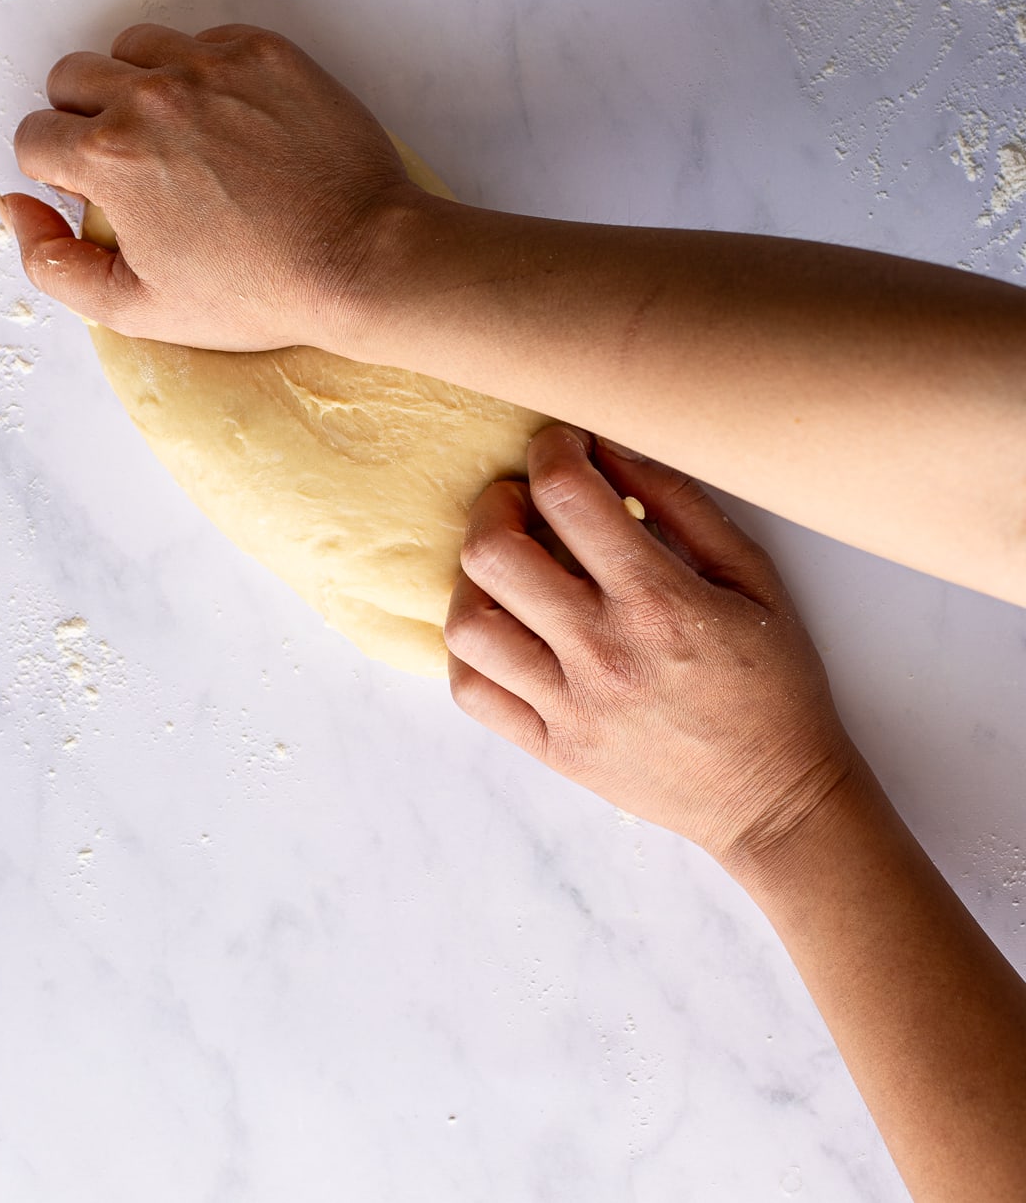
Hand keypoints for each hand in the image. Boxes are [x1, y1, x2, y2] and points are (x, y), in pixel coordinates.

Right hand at [3, 23, 418, 349]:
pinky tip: (234, 124)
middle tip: (132, 166)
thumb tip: (15, 206)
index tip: (96, 195)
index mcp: (109, 155)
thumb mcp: (138, 309)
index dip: (57, 174)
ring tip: (179, 137)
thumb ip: (51, 262)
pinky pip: (205, 40)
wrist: (361, 259)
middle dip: (83, 120)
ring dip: (137, 85)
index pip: (33, 136)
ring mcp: (212, 64)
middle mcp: (152, 95)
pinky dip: (204, 74)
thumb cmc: (259, 291)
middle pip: (71, 78)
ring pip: (134, 47)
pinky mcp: (265, 51)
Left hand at [445, 425, 860, 867]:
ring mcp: (569, 706)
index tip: (562, 447)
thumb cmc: (774, 684)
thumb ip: (681, 504)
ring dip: (476, 577)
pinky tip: (503, 626)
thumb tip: (613, 447)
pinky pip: (471, 690)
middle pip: (494, 552)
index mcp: (659, 601)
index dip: (553, 450)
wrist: (776, 800)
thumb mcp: (753, 576)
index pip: (567, 496)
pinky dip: (470, 647)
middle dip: (498, 502)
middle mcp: (603, 651)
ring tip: (509, 568)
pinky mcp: (550, 748)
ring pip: (469, 622)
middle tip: (524, 501)